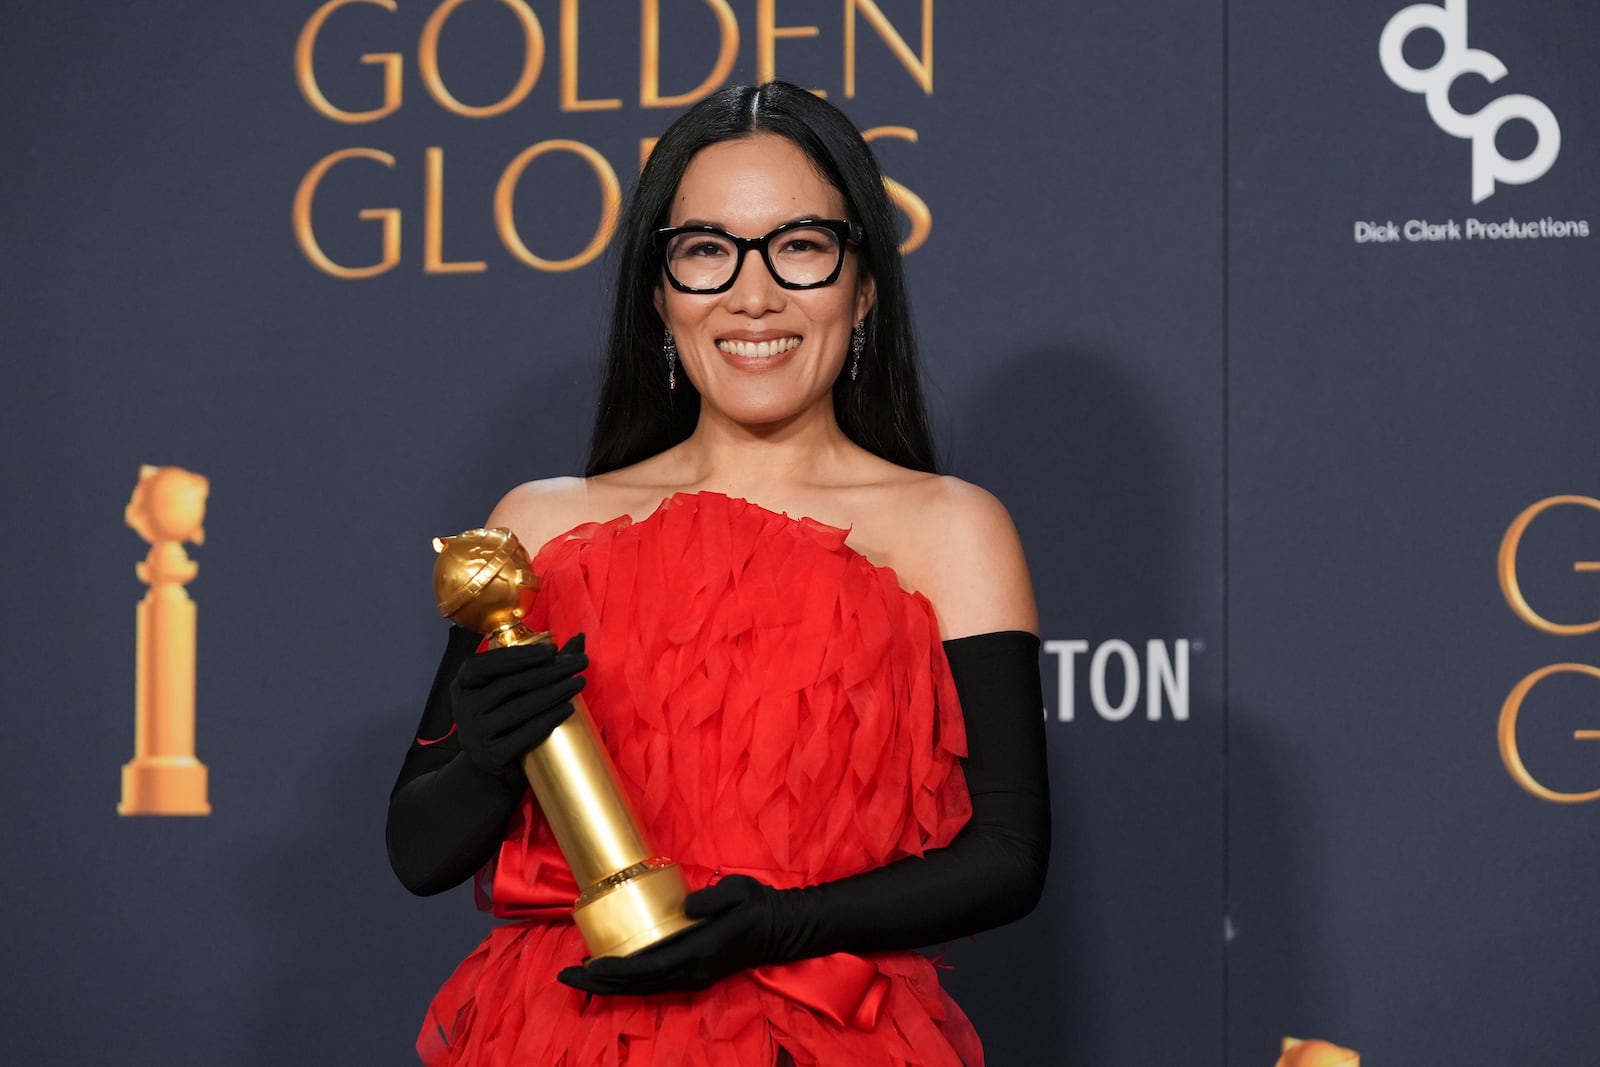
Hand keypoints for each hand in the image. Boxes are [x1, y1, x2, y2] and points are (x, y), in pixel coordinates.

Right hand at [451, 633, 586, 779]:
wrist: (488, 772)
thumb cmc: (505, 722)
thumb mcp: (511, 692)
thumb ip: (541, 665)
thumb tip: (580, 638)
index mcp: (463, 685)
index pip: (484, 664)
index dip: (518, 655)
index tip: (552, 650)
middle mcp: (464, 708)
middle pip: (509, 684)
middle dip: (549, 671)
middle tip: (579, 664)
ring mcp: (475, 734)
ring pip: (519, 708)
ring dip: (553, 692)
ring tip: (578, 683)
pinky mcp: (491, 756)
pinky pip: (524, 734)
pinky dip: (548, 720)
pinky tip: (568, 709)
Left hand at [558, 875, 785, 994]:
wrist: (781, 930)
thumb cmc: (758, 906)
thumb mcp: (739, 892)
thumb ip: (713, 899)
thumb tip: (686, 906)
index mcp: (699, 951)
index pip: (649, 966)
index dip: (616, 969)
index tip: (587, 965)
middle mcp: (692, 971)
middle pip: (638, 984)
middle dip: (600, 981)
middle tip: (565, 974)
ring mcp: (693, 977)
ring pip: (643, 987)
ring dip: (610, 983)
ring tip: (579, 974)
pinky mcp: (693, 974)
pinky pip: (653, 983)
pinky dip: (628, 980)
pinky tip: (611, 972)